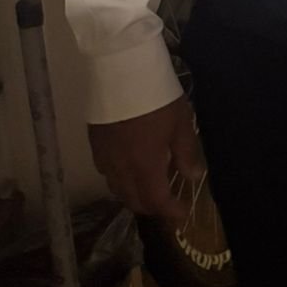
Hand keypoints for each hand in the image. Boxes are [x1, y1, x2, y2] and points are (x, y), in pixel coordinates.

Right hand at [88, 95, 205, 226]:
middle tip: (167, 203)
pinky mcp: (94, 145)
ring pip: (117, 190)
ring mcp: (104, 158)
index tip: (182, 216)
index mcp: (144, 166)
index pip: (156, 201)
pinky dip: (120, 180)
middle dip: (152, 207)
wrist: (121, 71)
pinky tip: (129, 168)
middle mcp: (121, 169)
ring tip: (149, 187)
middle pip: (134, 201)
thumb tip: (193, 177)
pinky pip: (106, 173)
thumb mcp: (180, 122)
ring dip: (134, 195)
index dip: (170, 212)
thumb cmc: (156, 96)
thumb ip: (186, 152)